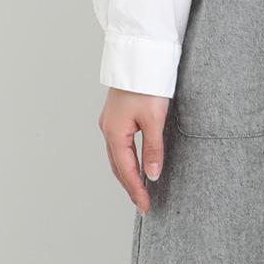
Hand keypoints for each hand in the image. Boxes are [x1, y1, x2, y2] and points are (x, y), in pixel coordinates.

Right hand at [98, 88, 170, 212]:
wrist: (140, 57)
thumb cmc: (147, 85)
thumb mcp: (154, 119)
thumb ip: (153, 149)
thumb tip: (152, 175)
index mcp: (115, 133)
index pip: (126, 170)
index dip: (136, 190)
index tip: (146, 206)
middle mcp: (108, 129)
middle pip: (118, 166)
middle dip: (130, 186)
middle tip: (143, 204)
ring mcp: (110, 122)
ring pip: (117, 156)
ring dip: (127, 174)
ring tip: (139, 190)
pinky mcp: (116, 115)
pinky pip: (119, 145)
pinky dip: (126, 159)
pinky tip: (135, 164)